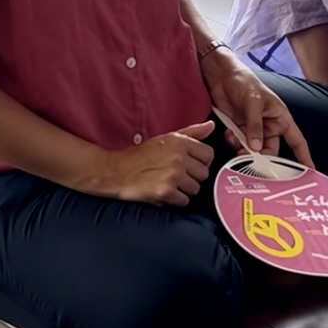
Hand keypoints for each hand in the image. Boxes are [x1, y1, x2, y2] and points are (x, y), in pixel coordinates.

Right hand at [101, 121, 215, 206]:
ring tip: (170, 184)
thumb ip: (191, 133)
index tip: (191, 165)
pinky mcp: (166, 192)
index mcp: (179, 142)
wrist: (116, 171)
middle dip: (193, 177)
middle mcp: (178, 157)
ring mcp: (173, 175)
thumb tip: (211, 126)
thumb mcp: (165, 138)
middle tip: (178, 176)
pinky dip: (175, 201)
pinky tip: (164, 193)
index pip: (209, 154)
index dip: (201, 162)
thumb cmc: (139, 156)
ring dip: (184, 190)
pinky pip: (184, 201)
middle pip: (204, 174)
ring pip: (195, 189)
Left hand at [204, 50, 313, 168]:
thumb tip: (256, 147)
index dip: (304, 156)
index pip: (296, 140)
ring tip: (237, 146)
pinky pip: (240, 144)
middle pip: (271, 151)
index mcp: (280, 117)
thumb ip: (255, 125)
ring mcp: (253, 128)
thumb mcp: (252, 101)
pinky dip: (234, 144)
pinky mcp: (239, 129)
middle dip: (262, 158)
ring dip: (245, 152)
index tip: (309, 172)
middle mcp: (269, 125)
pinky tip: (229, 134)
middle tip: (253, 164)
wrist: (221, 74)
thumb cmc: (243, 80)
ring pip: (254, 150)